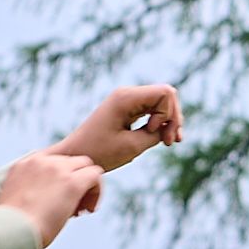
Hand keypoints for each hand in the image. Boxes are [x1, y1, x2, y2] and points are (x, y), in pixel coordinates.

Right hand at [0, 144, 116, 242]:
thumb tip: (40, 204)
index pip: (50, 161)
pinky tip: (89, 209)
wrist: (10, 232)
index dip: (58, 178)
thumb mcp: (13, 204)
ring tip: (82, 209)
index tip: (55, 199)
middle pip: (68, 161)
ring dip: (86, 185)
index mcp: (22, 166)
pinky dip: (97, 191)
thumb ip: (27, 194)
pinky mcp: (72, 182)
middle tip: (73, 207)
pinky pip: (95, 175)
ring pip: (85, 165)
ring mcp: (56, 169)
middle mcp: (39, 161)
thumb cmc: (10, 228)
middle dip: (73, 180)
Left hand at [54, 83, 181, 170]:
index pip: (165, 93)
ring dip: (169, 122)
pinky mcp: (127, 109)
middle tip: (170, 142)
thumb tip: (170, 125)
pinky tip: (164, 138)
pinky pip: (152, 109)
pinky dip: (161, 123)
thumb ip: (156, 133)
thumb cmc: (99, 152)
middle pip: (167, 95)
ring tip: (169, 142)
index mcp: (126, 98)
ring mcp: (127, 100)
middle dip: (173, 118)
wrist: (75, 155)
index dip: (168, 114)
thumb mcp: (133, 146)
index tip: (154, 132)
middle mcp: (127, 94)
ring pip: (162, 102)